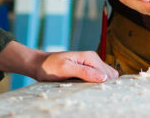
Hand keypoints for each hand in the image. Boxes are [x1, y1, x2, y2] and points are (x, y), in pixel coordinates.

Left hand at [0, 41, 118, 82]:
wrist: (38, 65)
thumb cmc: (49, 67)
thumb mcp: (65, 69)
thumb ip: (84, 72)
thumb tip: (103, 78)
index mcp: (90, 57)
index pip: (109, 74)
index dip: (107, 84)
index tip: (99, 92)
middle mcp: (92, 60)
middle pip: (110, 76)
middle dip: (105, 85)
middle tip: (91, 93)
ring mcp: (90, 65)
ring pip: (105, 78)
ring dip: (99, 85)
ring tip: (87, 90)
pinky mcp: (86, 70)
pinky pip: (97, 79)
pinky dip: (94, 85)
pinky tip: (84, 88)